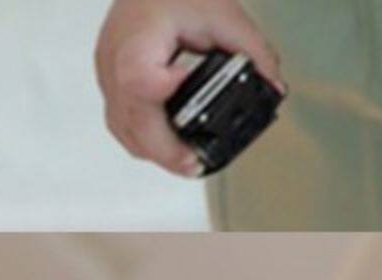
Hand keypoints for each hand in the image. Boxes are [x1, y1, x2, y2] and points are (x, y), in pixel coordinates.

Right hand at [94, 0, 285, 176]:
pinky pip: (121, 122)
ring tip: (188, 161)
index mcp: (139, 36)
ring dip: (155, 150)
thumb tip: (274, 87)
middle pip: (133, 120)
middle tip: (196, 164)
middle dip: (167, 150)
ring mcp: (107, 72)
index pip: (138, 79)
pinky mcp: (109, 80)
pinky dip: (146, 138)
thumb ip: (253, 50)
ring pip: (124, 129)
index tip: (187, 90)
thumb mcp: (222, 13)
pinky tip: (169, 144)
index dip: (163, 94)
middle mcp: (115, 58)